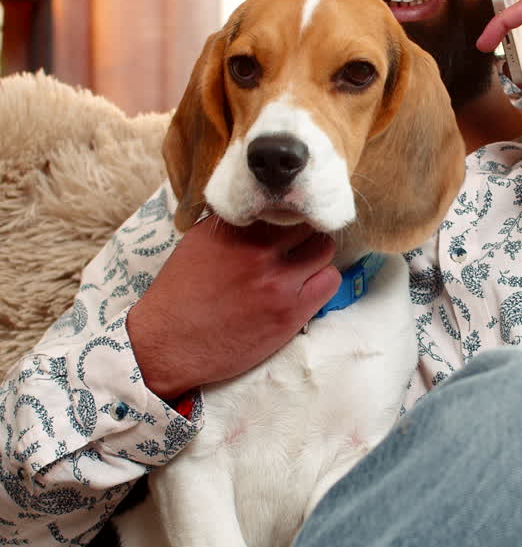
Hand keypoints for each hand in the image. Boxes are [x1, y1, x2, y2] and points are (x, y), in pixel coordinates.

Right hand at [127, 218, 339, 401]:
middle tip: (300, 243)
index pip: (282, 203)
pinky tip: (308, 287)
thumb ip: (231, 224)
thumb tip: (258, 210)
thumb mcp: (198, 242)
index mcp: (234, 228)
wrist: (169, 343)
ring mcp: (277, 280)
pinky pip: (329, 282)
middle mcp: (258, 249)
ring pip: (324, 249)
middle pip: (308, 222)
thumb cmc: (180, 294)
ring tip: (305, 265)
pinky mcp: (290, 311)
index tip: (289, 220)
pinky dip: (323, 280)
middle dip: (306, 229)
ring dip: (317, 254)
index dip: (289, 212)